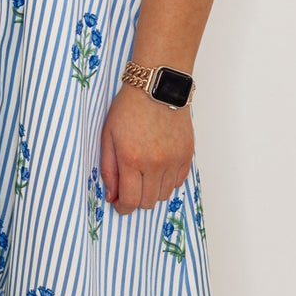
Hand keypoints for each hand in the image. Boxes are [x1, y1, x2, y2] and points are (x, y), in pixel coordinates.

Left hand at [99, 84, 194, 214]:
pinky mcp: (187, 155)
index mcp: (132, 160)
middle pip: (149, 202)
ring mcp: (174, 160)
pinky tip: (159, 167)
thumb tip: (112, 196)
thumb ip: (108, 169)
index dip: (123, 207)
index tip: (120, 204)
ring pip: (165, 195)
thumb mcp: (107, 137)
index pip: (130, 201)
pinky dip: (168, 180)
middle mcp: (156, 164)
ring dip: (153, 190)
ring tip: (144, 174)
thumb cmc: (128, 108)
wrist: (156, 87)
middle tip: (130, 187)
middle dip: (136, 200)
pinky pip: (178, 182)